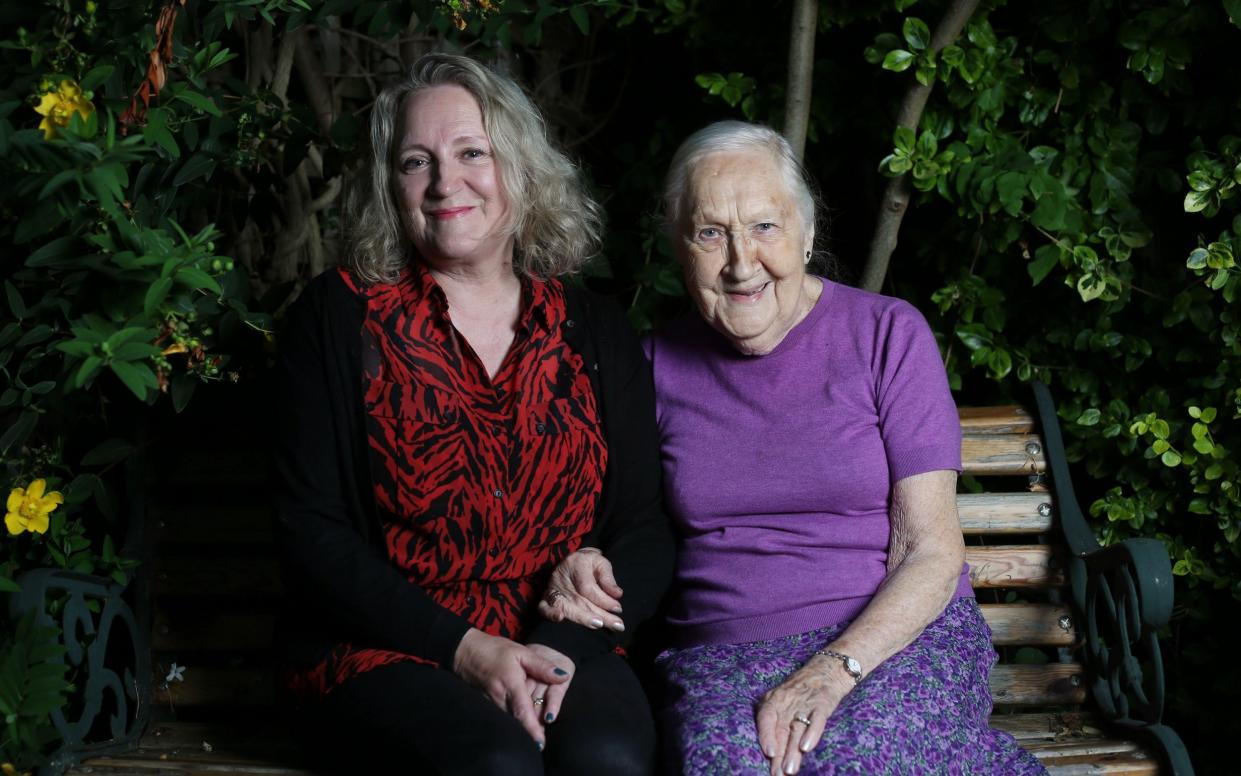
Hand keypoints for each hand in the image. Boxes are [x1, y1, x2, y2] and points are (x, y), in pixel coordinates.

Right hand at [452, 628, 569, 747]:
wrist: (465, 651)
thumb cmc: (494, 650)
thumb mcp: (521, 652)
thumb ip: (542, 666)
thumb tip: (563, 677)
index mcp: (510, 684)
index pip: (522, 711)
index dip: (532, 729)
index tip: (540, 743)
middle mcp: (499, 698)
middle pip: (516, 722)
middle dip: (529, 735)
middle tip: (543, 745)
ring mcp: (491, 703)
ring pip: (509, 722)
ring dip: (522, 730)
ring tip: (536, 740)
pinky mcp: (487, 705)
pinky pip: (502, 717)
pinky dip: (513, 723)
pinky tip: (521, 727)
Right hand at [538, 547, 624, 631]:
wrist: (572, 561)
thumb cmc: (589, 564)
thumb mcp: (601, 563)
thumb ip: (608, 578)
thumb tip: (617, 594)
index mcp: (576, 564)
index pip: (588, 587)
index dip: (603, 600)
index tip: (618, 609)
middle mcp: (561, 576)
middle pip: (580, 600)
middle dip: (600, 615)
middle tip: (617, 626)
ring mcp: (552, 588)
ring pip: (566, 606)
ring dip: (583, 619)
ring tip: (599, 625)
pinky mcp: (545, 597)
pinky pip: (543, 608)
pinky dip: (550, 614)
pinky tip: (560, 619)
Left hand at [755, 657, 853, 774]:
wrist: (825, 670)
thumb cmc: (799, 692)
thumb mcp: (781, 702)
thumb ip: (775, 722)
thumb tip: (770, 753)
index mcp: (774, 701)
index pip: (765, 717)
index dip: (765, 735)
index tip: (768, 754)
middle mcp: (787, 702)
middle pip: (781, 731)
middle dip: (779, 755)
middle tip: (777, 775)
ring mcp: (805, 703)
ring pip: (797, 730)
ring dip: (793, 751)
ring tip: (789, 770)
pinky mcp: (822, 704)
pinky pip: (816, 720)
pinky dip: (811, 733)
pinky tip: (806, 747)